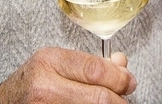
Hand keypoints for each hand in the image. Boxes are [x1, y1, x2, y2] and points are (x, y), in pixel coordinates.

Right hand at [0, 47, 135, 103]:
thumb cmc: (32, 83)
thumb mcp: (57, 63)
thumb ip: (91, 64)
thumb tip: (123, 66)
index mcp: (49, 61)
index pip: (96, 71)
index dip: (120, 79)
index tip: (129, 82)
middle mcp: (45, 87)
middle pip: (99, 98)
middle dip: (119, 100)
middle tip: (124, 98)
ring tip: (110, 103)